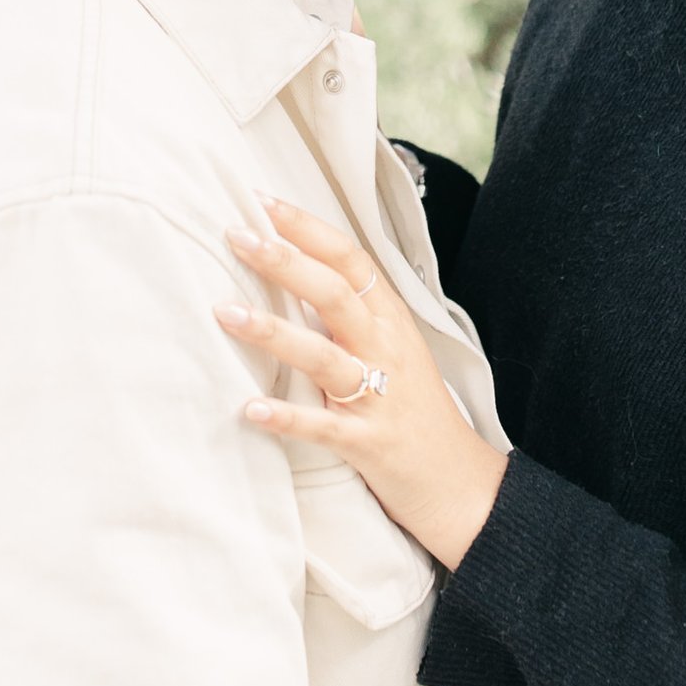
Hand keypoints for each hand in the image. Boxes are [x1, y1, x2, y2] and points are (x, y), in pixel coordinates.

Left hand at [218, 199, 506, 571]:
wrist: (460, 483)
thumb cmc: (415, 411)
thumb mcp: (394, 350)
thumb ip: (354, 314)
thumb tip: (296, 272)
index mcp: (391, 321)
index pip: (351, 260)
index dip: (308, 229)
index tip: (263, 202)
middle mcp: (387, 351)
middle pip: (335, 293)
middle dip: (285, 262)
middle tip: (237, 235)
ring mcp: (379, 397)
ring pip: (324, 355)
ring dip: (272, 331)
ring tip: (224, 311)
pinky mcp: (370, 444)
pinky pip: (324, 428)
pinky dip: (287, 418)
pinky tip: (250, 409)